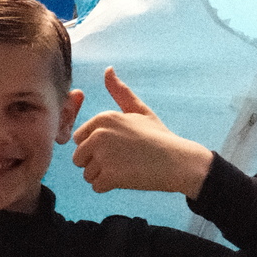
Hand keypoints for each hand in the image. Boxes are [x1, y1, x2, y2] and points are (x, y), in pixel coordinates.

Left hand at [72, 69, 212, 199]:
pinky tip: (126, 178)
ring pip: (86, 174)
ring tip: (125, 168)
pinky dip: (109, 187)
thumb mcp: (139, 111)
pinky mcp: (109, 175)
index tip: (118, 147)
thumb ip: (120, 92)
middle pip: (79, 157)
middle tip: (122, 160)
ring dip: (102, 176)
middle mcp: (99, 134)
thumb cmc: (158, 137)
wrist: (178, 162)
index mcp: (103, 117)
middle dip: (96, 162)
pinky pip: (96, 186)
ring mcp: (103, 155)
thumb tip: (107, 69)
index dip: (96, 147)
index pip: (79, 139)